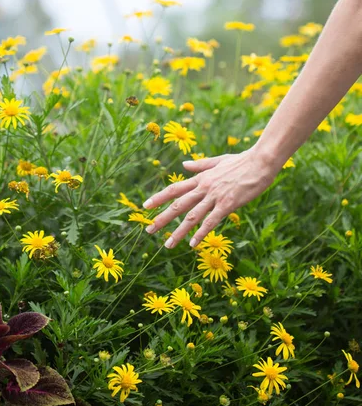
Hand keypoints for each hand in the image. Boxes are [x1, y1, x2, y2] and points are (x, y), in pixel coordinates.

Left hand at [142, 145, 277, 248]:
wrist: (260, 161)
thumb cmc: (242, 161)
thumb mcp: (218, 160)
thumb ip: (200, 165)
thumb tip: (183, 165)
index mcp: (201, 178)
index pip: (174, 189)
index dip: (159, 198)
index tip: (145, 207)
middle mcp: (204, 187)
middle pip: (178, 205)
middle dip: (162, 218)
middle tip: (149, 230)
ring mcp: (215, 196)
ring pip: (192, 216)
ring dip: (178, 232)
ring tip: (168, 244)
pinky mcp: (228, 204)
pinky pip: (211, 221)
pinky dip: (201, 233)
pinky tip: (193, 244)